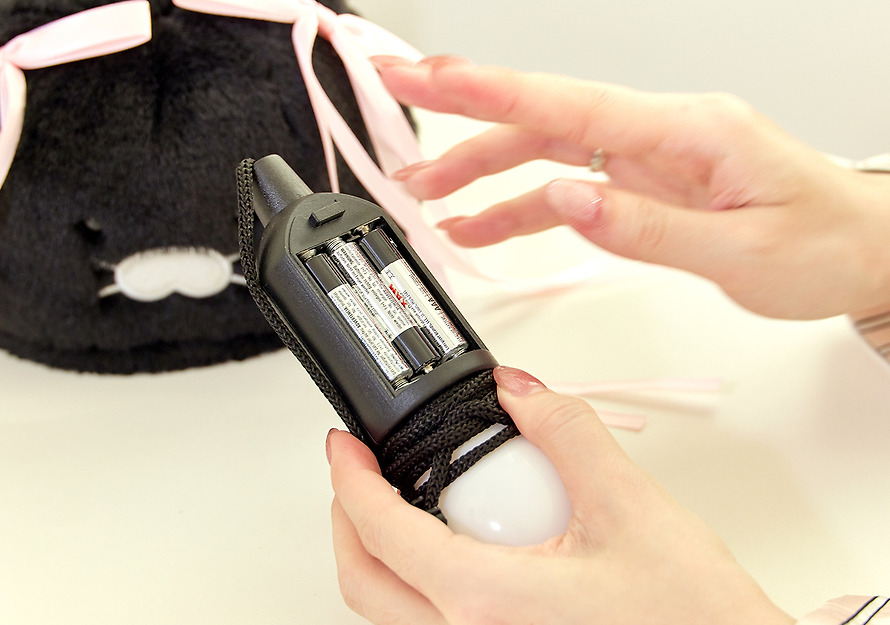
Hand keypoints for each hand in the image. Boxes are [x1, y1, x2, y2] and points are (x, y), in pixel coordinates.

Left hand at [328, 366, 793, 624]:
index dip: (350, 480)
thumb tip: (521, 393)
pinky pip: (432, 623)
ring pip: (393, 610)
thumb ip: (566, 433)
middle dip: (349, 519)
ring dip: (381, 552)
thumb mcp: (630, 505)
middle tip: (358, 472)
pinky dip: (420, 580)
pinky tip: (457, 545)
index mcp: (490, 602)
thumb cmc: (693, 618)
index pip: (383, 533)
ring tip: (403, 501)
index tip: (343, 447)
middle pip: (365, 582)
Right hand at [374, 56, 889, 319]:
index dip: (487, 88)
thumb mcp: (740, 251)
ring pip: (544, 151)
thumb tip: (565, 199)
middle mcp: (659, 133)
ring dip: (480, 171)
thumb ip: (644, 225)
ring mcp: (646, 156)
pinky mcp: (642, 181)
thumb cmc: (823, 242)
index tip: (425, 74)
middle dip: (461, 116)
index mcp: (688, 131)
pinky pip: (567, 187)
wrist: (863, 249)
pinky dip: (519, 205)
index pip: (568, 103)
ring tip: (424, 196)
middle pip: (541, 117)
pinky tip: (480, 224)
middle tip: (395, 106)